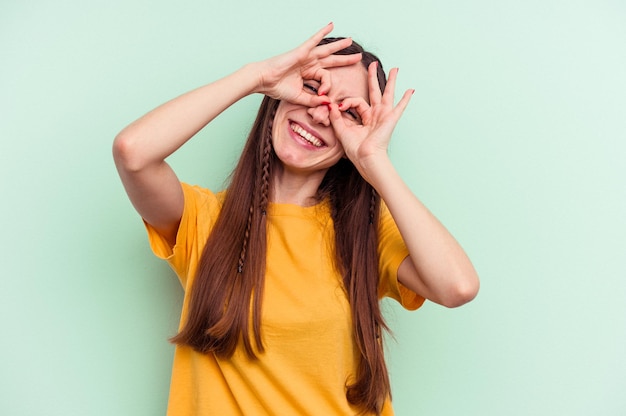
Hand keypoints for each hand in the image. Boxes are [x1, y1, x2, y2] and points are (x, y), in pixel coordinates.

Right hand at [254, 23, 362, 105]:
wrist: (264, 81)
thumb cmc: (277, 88)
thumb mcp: (300, 97)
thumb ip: (314, 99)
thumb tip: (328, 102)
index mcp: (308, 74)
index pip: (325, 78)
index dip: (328, 87)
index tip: (324, 95)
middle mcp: (308, 64)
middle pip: (331, 60)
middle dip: (345, 59)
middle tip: (358, 58)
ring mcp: (306, 56)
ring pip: (326, 50)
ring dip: (339, 46)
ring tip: (350, 41)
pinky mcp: (302, 51)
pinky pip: (314, 40)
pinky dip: (323, 32)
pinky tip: (332, 25)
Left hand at [328, 62, 413, 182]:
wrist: (366, 158)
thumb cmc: (355, 149)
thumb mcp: (342, 130)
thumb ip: (336, 117)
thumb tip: (330, 104)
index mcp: (364, 118)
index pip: (356, 101)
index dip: (347, 102)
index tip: (339, 107)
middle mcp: (375, 115)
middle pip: (374, 91)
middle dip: (373, 77)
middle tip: (372, 64)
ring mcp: (384, 115)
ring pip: (388, 94)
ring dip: (391, 81)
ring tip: (395, 69)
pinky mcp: (390, 119)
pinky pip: (400, 107)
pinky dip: (406, 99)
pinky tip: (411, 90)